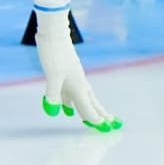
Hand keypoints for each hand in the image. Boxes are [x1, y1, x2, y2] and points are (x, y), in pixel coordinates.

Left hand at [34, 9, 120, 131]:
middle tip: (111, 125)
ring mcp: (73, 78)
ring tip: (93, 119)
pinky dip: (72, 102)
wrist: (54, 34)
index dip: (95, 120)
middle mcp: (79, 84)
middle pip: (92, 104)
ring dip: (89, 109)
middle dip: (100, 115)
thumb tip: (53, 112)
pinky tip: (66, 108)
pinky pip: (73, 93)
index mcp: (78, 87)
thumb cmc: (54, 53)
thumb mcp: (52, 75)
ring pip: (84, 98)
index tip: (105, 130)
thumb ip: (53, 94)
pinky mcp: (66, 74)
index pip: (89, 109)